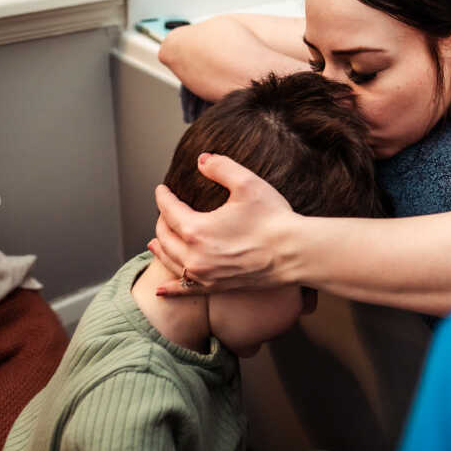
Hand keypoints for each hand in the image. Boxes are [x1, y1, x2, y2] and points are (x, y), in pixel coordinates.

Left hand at [150, 153, 300, 296]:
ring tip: (155, 242)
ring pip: (171, 261)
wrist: (295, 253)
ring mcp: (205, 275)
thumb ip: (221, 168)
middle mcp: (195, 256)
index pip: (169, 210)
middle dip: (161, 221)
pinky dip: (171, 289)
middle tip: (165, 211)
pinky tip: (161, 289)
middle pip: (165, 236)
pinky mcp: (217, 288)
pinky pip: (185, 290)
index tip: (163, 189)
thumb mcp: (247, 183)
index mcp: (196, 229)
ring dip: (161, 249)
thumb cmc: (274, 219)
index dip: (163, 196)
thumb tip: (202, 160)